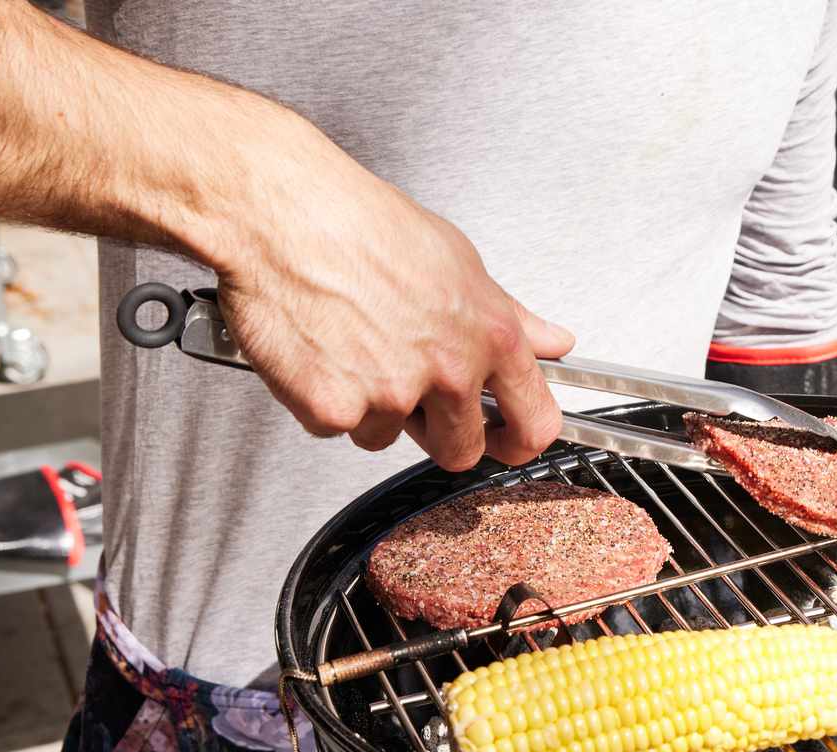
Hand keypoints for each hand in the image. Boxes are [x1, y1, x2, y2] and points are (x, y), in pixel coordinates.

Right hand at [210, 119, 572, 470]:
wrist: (283, 215)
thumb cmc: (362, 226)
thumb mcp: (460, 261)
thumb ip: (511, 315)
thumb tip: (554, 341)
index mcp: (490, 337)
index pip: (536, 421)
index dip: (522, 440)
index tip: (510, 440)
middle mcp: (448, 371)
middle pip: (462, 450)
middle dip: (440, 434)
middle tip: (411, 393)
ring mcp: (393, 396)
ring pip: (389, 436)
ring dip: (373, 409)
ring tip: (354, 347)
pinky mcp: (335, 410)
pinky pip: (337, 428)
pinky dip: (324, 400)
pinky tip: (320, 352)